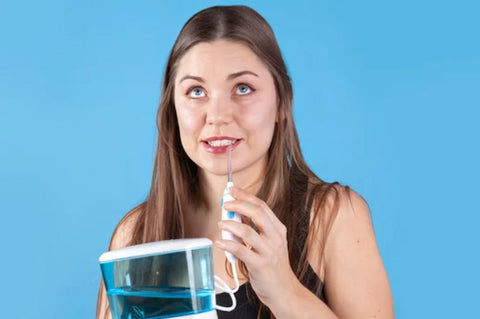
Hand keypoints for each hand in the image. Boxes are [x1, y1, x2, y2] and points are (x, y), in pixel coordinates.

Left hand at [216, 186, 300, 307]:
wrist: (284, 290)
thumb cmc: (273, 266)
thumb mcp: (269, 243)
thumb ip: (255, 229)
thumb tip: (236, 213)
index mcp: (278, 229)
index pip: (262, 206)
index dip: (246, 196)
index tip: (233, 190)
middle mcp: (275, 238)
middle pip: (257, 213)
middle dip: (238, 204)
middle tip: (225, 203)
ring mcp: (268, 251)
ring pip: (247, 231)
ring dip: (230, 224)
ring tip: (220, 223)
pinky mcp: (260, 265)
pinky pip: (241, 251)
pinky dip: (228, 244)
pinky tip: (220, 242)